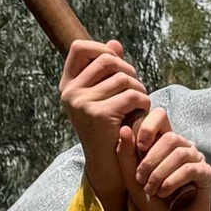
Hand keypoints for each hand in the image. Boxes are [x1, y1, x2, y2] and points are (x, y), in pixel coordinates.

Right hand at [60, 38, 148, 210]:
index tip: (117, 63)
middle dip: (128, 71)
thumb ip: (107, 71)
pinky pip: (131, 95)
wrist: (108, 166)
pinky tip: (142, 112)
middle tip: (136, 87)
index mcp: (67, 86)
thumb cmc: (109, 129)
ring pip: (123, 78)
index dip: (102, 49)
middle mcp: (70, 93)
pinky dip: (143, 102)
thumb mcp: (104, 97)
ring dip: (139, 89)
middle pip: (107, 60)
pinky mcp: (99, 114)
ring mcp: (82, 103)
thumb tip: (114, 44)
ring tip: (140, 103)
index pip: (79, 48)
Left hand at [123, 110, 210, 210]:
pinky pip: (191, 168)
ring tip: (152, 190)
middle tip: (141, 180)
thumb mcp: (132, 181)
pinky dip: (174, 180)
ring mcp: (196, 159)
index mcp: (163, 144)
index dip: (148, 126)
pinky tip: (164, 192)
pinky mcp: (207, 174)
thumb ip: (127, 156)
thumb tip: (125, 128)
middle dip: (151, 159)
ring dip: (161, 172)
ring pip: (180, 151)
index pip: (160, 117)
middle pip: (170, 136)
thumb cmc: (152, 206)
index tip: (139, 147)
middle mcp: (182, 148)